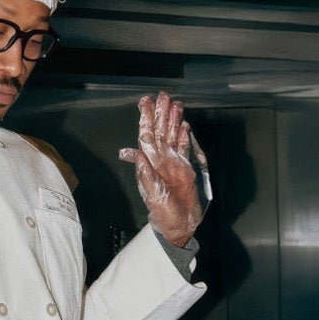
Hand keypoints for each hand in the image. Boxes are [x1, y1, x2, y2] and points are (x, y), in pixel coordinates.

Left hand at [118, 92, 210, 247]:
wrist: (179, 224)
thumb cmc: (163, 212)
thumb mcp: (152, 193)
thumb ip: (144, 173)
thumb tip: (133, 153)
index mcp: (151, 163)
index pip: (147, 135)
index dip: (146, 118)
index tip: (144, 102)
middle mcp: (161, 159)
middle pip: (160, 130)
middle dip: (160, 113)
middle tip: (162, 96)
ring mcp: (174, 162)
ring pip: (172, 135)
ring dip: (173, 119)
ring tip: (175, 103)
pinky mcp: (186, 168)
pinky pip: (184, 147)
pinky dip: (183, 135)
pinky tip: (183, 123)